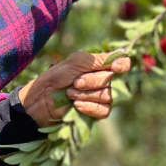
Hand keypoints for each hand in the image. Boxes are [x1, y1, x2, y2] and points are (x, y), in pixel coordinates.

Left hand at [17, 51, 131, 126]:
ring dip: (86, 94)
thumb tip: (122, 53)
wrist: (43, 98)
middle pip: (112, 80)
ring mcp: (101, 97)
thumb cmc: (57, 76)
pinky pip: (104, 110)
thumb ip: (99, 59)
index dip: (122, 65)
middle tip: (75, 82)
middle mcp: (104, 80)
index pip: (122, 64)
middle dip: (92, 81)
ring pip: (107, 96)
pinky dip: (89, 107)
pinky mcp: (97, 112)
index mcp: (100, 65)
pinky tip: (76, 105)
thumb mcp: (76, 62)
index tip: (114, 67)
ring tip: (70, 93)